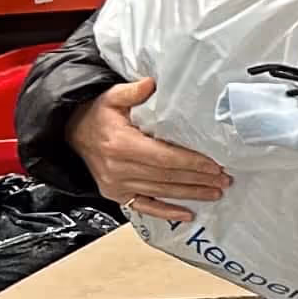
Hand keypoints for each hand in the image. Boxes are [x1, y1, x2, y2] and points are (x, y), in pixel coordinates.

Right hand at [75, 78, 229, 225]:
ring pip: (161, 192)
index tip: (214, 165)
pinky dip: (167, 212)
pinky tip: (187, 215)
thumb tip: (153, 83)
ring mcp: (116, 185)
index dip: (191, 163)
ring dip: (190, 194)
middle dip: (198, 179)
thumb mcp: (112, 96)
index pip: (164, 157)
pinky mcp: (116, 194)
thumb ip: (133, 91)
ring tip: (216, 192)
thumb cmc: (97, 114)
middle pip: (167, 176)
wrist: (72, 133)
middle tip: (225, 179)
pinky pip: (145, 206)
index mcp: (121, 145)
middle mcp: (118, 168)